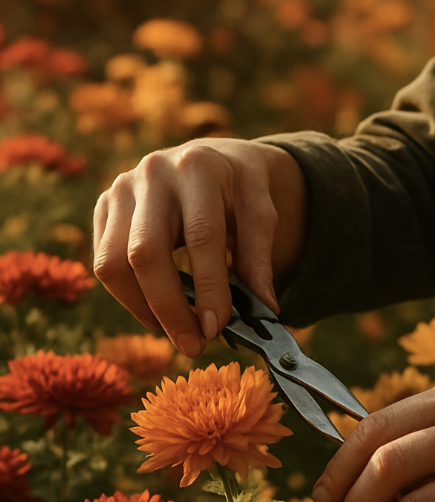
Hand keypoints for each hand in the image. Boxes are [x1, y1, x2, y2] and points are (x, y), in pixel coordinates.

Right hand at [92, 138, 305, 356]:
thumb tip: (265, 309)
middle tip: (193, 345)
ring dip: (142, 308)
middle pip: (144, 253)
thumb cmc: (238, 187)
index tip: (217, 328)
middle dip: (169, 308)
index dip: (209, 287)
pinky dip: (128, 295)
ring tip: (175, 332)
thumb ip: (260, 257)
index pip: (201, 236)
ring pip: (112, 262)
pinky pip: (103, 261)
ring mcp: (121, 188)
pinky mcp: (104, 205)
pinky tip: (156, 310)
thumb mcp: (262, 209)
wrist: (209, 156)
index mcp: (199, 167)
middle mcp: (153, 173)